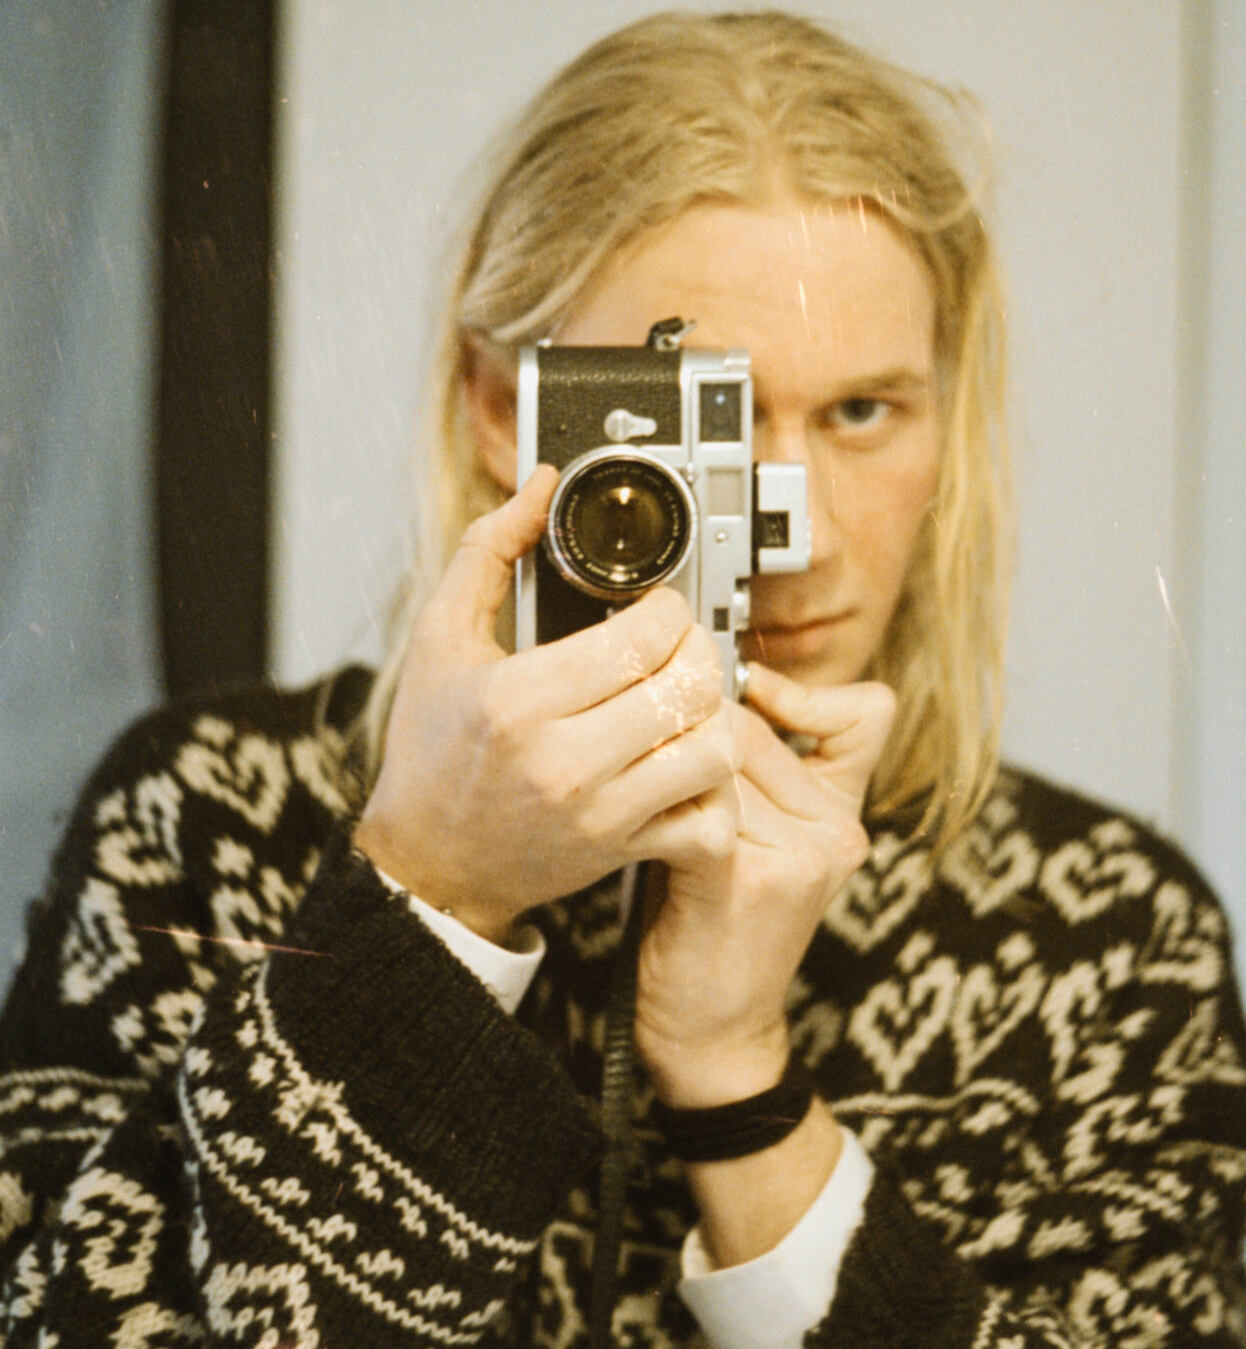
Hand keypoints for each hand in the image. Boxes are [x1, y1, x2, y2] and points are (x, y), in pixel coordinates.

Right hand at [354, 470, 739, 940]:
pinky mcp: (623, 851)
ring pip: (713, 748)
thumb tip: (539, 486)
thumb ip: (488, 550)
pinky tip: (686, 766)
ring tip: (685, 703)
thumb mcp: (439, 638)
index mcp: (517, 699)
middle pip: (689, 684)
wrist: (427, 862)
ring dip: (713, 717)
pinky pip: (709, 819)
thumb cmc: (432, 750)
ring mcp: (599, 812)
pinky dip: (715, 790)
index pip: (643, 635)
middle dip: (698, 651)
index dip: (667, 608)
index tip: (654, 609)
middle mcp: (563, 759)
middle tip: (678, 648)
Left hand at [635, 661, 895, 1106]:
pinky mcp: (750, 879)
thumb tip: (697, 685)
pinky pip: (698, 806)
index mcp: (842, 813)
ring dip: (665, 773)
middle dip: (692, 734)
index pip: (866, 711)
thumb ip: (758, 773)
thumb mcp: (759, 839)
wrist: (713, 1033)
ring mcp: (801, 856)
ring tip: (638, 800)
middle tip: (649, 758)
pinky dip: (657, 809)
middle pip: (754, 727)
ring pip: (717, 761)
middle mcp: (834, 830)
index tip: (749, 697)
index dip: (808, 694)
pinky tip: (636, 829)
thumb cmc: (715, 926)